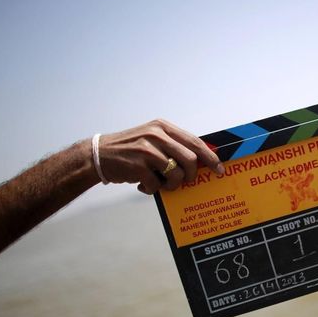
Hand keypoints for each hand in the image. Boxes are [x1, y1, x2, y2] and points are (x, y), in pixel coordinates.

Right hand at [98, 119, 223, 193]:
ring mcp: (146, 150)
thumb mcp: (152, 138)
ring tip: (161, 183)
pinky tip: (143, 185)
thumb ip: (173, 145)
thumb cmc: (131, 150)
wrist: (98, 155)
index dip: (210, 157)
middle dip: (190, 175)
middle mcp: (156, 135)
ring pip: (176, 174)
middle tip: (185, 181)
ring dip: (171, 185)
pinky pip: (157, 184)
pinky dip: (152, 189)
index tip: (219, 169)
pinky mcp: (137, 165)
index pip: (195, 142)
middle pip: (190, 160)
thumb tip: (202, 160)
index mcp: (163, 127)